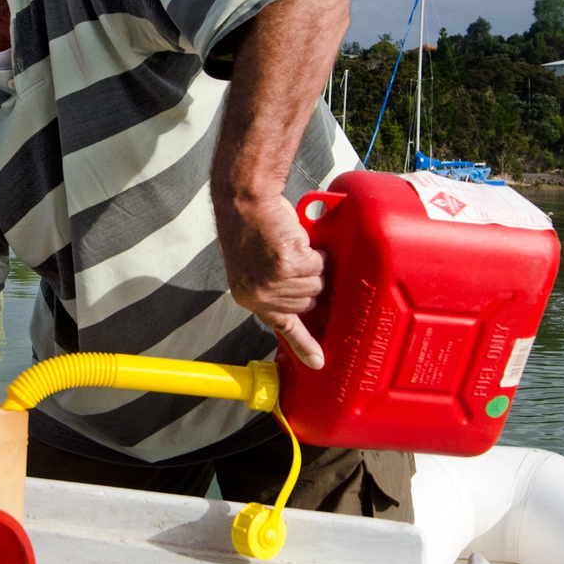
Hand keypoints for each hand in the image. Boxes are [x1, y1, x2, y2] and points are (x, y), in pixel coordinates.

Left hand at [222, 194, 325, 368]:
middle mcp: (260, 296)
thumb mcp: (256, 265)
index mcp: (250, 298)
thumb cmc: (252, 226)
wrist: (245, 200)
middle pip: (307, 303)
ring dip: (311, 264)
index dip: (303, 345)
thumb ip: (275, 286)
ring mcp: (273, 283)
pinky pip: (317, 265)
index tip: (318, 362)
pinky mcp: (287, 266)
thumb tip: (302, 294)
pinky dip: (313, 251)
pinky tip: (296, 241)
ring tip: (291, 247)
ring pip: (315, 284)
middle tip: (293, 258)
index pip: (281, 328)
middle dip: (307, 281)